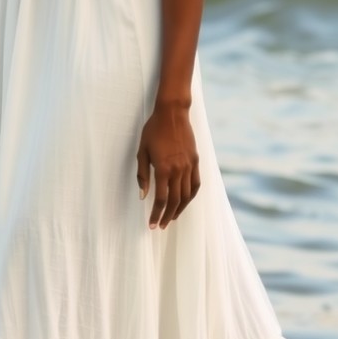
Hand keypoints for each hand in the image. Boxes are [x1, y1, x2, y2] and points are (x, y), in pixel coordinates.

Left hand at [136, 102, 200, 228]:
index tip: (151, 224)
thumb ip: (142, 174)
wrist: (172, 112)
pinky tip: (185, 202)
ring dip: (179, 209)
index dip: (156, 214)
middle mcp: (178, 170)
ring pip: (186, 195)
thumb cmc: (153, 130)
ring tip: (171, 218)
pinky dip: (191, 196)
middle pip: (174, 201)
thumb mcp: (142, 151)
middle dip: (167, 216)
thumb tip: (143, 195)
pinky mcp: (195, 161)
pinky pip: (196, 184)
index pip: (161, 199)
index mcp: (163, 168)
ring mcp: (189, 166)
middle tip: (160, 226)